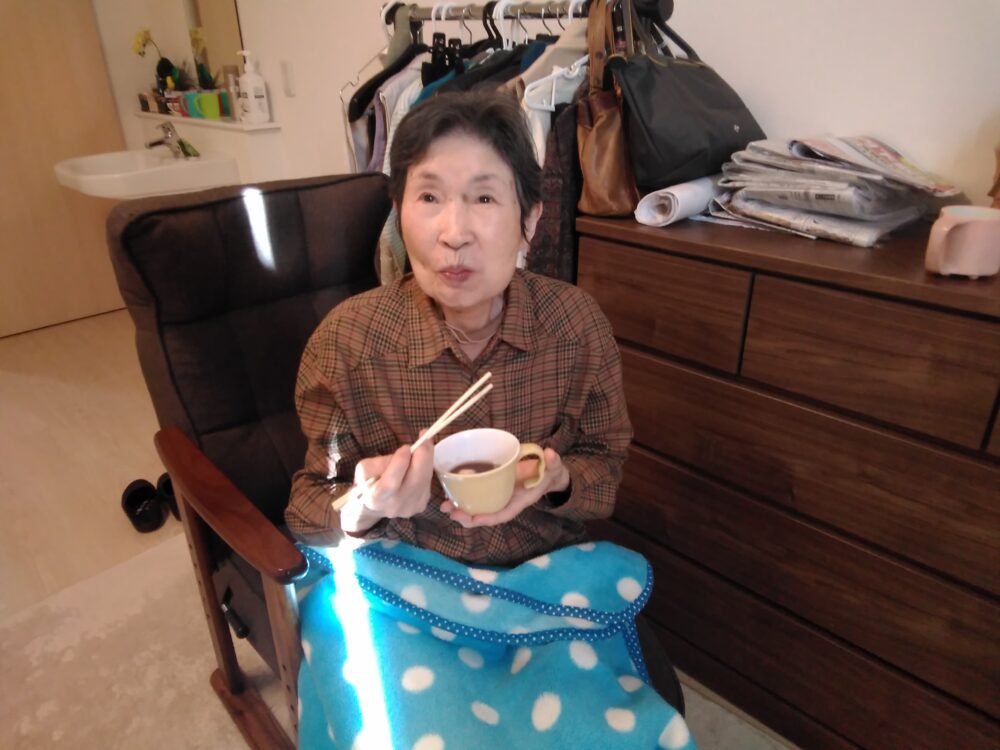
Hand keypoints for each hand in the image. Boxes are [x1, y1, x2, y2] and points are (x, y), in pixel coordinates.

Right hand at [339, 435, 434, 533]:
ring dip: (426, 460)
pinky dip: (426, 469)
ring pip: (425, 479)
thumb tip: (404, 454)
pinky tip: (419, 463)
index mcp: (377, 498)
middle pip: (416, 480)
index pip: (391, 481)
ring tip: (422, 447)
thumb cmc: (369, 483)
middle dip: (423, 456)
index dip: (400, 462)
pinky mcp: (421, 505)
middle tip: (425, 439)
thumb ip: (379, 462)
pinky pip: (427, 483)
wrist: (376, 506)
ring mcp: (411, 507)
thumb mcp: (364, 469)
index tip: (405, 447)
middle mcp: (396, 505)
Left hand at [441, 447, 569, 527]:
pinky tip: (449, 491)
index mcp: (517, 502)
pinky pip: (475, 496)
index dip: (486, 518)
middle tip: (450, 511)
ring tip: (444, 505)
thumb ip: (552, 463)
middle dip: (466, 517)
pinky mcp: (491, 489)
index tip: (472, 519)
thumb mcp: (552, 468)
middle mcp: (504, 503)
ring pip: (476, 508)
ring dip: (459, 509)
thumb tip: (550, 454)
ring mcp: (496, 497)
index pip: (501, 514)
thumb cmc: (547, 473)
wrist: (546, 473)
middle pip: (483, 516)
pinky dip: (462, 496)